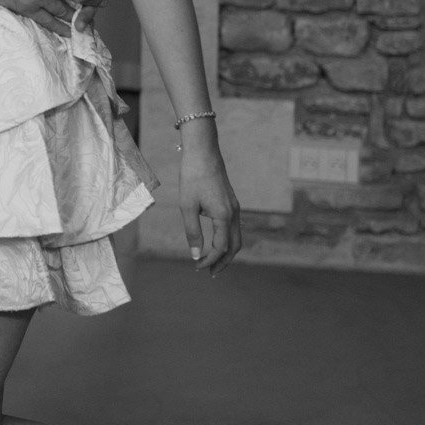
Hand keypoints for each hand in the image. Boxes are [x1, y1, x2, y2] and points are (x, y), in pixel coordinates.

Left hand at [179, 130, 242, 272]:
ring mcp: (234, 207)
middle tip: (210, 273)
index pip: (221, 248)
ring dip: (226, 252)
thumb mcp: (187, 206)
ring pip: (236, 237)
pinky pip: (233, 227)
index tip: (196, 267)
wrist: (203, 152)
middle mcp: (234, 213)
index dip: (209, 260)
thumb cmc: (192, 177)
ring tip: (212, 261)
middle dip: (223, 262)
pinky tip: (214, 242)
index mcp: (224, 216)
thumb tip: (195, 255)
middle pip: (235, 246)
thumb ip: (192, 232)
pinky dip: (227, 240)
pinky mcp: (231, 202)